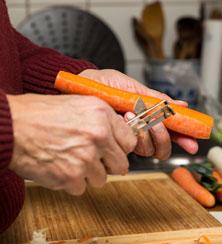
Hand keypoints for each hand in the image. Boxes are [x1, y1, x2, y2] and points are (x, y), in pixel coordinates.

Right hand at [7, 94, 136, 194]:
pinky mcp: (70, 177)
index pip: (130, 142)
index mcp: (102, 115)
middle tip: (93, 159)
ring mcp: (85, 158)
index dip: (120, 148)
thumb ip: (105, 120)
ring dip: (88, 174)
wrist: (11, 126)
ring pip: (101, 179)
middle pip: (121, 165)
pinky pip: (81, 188)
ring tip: (70, 160)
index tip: (113, 150)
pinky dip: (71, 182)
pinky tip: (60, 167)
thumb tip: (121, 137)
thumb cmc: (41, 114)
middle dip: (108, 165)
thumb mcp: (80, 104)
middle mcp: (98, 136)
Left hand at [79, 69, 198, 158]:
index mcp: (149, 117)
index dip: (184, 138)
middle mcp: (141, 131)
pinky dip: (133, 132)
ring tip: (133, 113)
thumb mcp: (134, 88)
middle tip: (157, 123)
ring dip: (146, 131)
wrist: (80, 86)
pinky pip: (133, 147)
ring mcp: (128, 139)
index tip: (193, 142)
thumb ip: (157, 99)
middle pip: (163, 147)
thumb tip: (182, 105)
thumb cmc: (105, 84)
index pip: (171, 132)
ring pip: (150, 150)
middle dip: (164, 136)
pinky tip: (125, 118)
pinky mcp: (115, 143)